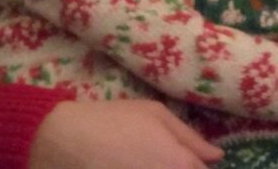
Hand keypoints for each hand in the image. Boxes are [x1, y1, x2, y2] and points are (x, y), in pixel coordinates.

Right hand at [29, 99, 223, 168]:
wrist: (60, 143)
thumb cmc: (112, 121)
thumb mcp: (155, 115)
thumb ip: (190, 138)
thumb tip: (216, 156)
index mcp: (181, 164)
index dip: (196, 168)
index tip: (188, 163)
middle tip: (155, 160)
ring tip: (139, 162)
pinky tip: (124, 168)